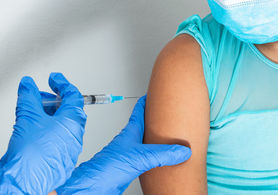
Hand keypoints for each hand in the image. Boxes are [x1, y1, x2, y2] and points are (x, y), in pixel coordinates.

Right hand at [0, 72, 86, 193]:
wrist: (25, 182)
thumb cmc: (32, 154)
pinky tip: (34, 129)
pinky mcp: (60, 158)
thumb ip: (29, 97)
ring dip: (50, 114)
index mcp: (73, 121)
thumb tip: (28, 85)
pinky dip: (48, 128)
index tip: (54, 78)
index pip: (73, 96)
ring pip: (63, 125)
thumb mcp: (28, 116)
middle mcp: (75, 135)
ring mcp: (69, 148)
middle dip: (54, 100)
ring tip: (34, 112)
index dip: (62, 84)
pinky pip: (57, 138)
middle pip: (69, 110)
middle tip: (41, 95)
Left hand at [56, 95, 191, 194]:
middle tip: (166, 113)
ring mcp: (129, 153)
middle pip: (144, 125)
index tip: (155, 93)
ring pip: (145, 141)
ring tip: (168, 136)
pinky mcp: (130, 166)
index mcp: (130, 132)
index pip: (140, 111)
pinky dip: (155, 154)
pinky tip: (160, 159)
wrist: (95, 186)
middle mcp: (129, 141)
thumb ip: (162, 154)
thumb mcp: (140, 157)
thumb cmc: (107, 167)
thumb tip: (183, 150)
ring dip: (155, 137)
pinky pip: (147, 156)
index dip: (147, 101)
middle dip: (155, 119)